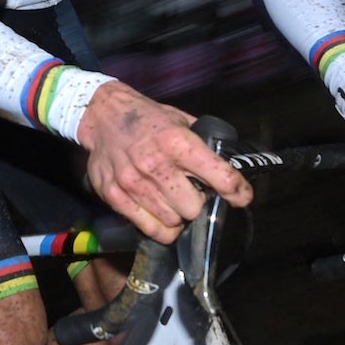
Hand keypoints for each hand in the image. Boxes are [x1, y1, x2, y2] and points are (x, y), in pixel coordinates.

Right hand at [77, 83, 252, 243]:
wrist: (103, 115)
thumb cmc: (146, 118)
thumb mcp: (180, 120)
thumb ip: (203, 143)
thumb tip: (230, 165)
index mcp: (178, 142)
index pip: (221, 177)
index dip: (237, 192)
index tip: (242, 197)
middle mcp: (156, 164)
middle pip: (194, 208)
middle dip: (199, 204)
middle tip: (193, 194)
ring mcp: (134, 183)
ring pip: (173, 221)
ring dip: (178, 215)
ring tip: (173, 200)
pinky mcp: (115, 196)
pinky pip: (150, 228)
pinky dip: (160, 226)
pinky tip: (160, 213)